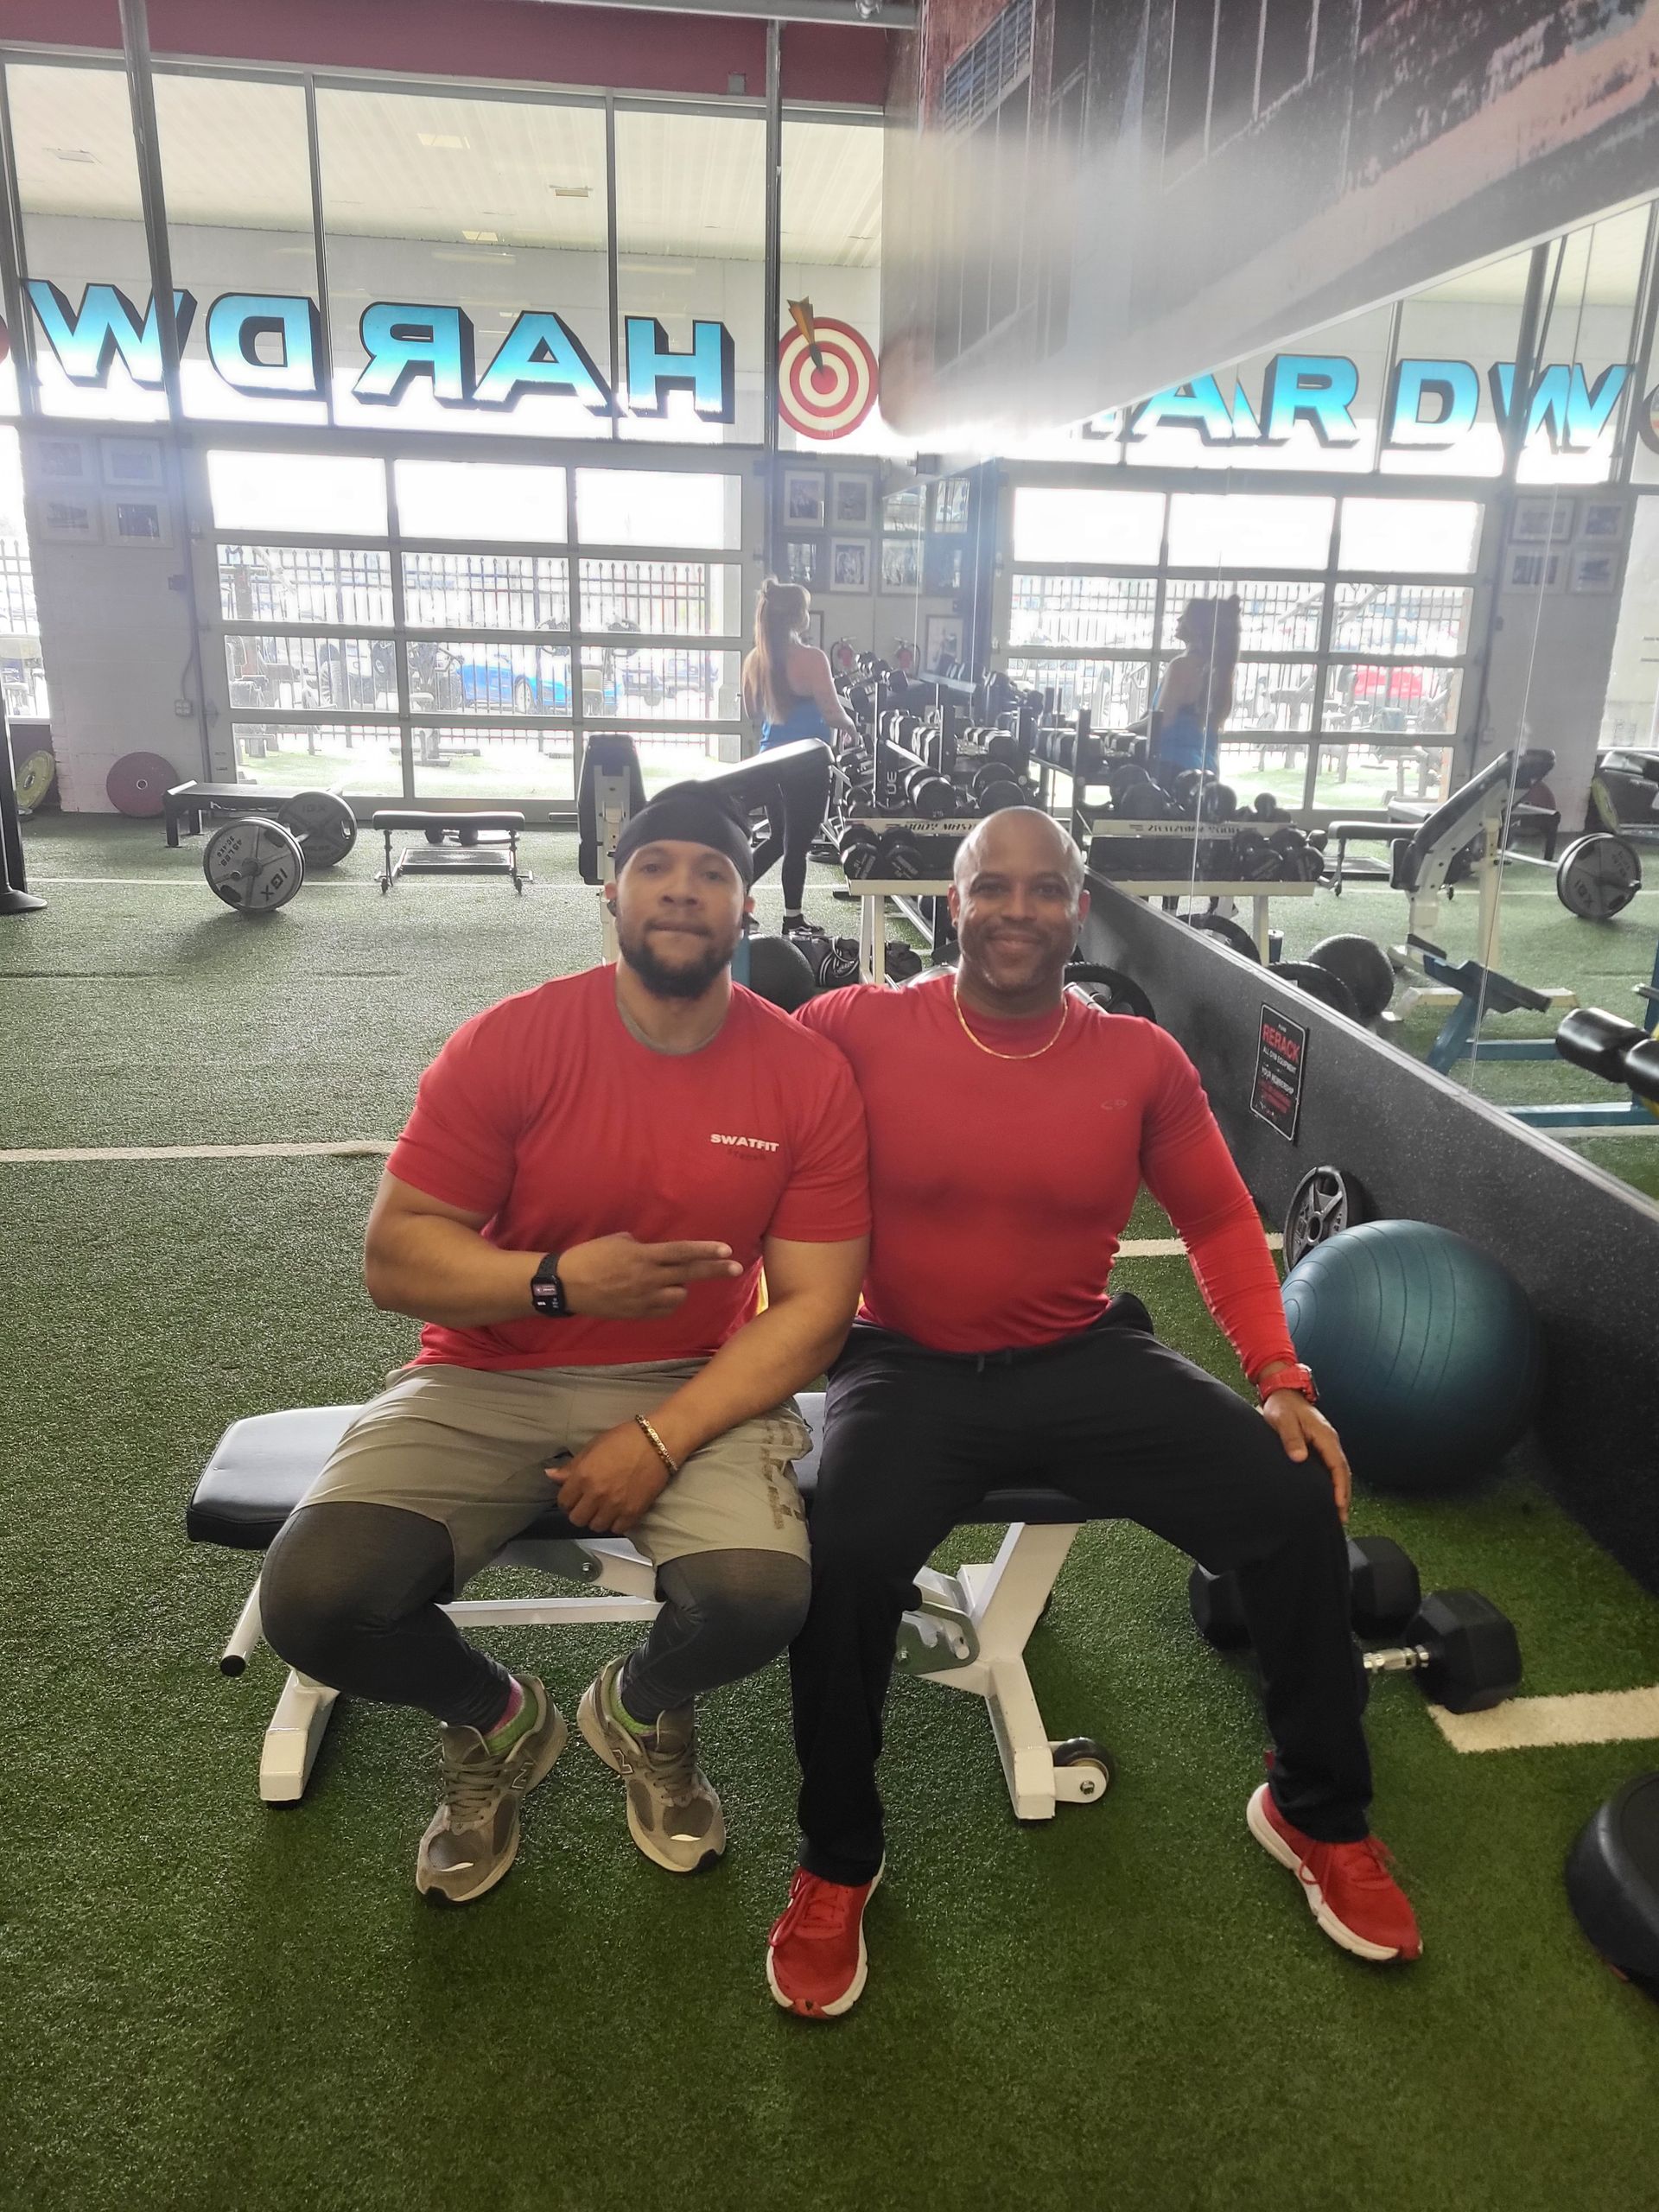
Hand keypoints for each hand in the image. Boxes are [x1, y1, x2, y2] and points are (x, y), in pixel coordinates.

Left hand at [548, 1421, 670, 1534]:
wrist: (659, 1442)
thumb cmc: (625, 1439)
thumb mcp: (594, 1446)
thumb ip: (572, 1466)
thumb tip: (551, 1476)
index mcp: (583, 1476)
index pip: (563, 1501)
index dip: (567, 1500)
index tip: (574, 1496)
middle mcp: (596, 1494)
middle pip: (577, 1519)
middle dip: (579, 1512)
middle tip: (588, 1504)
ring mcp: (615, 1506)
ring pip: (596, 1527)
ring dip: (597, 1519)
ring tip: (603, 1508)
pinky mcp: (633, 1513)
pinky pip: (617, 1529)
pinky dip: (615, 1523)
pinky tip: (618, 1512)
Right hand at [557, 1232, 742, 1319]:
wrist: (566, 1286)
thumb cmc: (589, 1257)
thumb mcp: (617, 1241)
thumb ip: (642, 1247)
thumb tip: (655, 1252)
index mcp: (643, 1257)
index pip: (682, 1253)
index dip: (705, 1251)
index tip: (726, 1250)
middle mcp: (648, 1279)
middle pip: (689, 1274)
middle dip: (716, 1271)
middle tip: (737, 1268)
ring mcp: (644, 1299)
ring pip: (679, 1295)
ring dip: (680, 1287)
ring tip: (669, 1280)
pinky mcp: (637, 1314)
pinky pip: (664, 1309)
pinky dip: (666, 1301)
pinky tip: (657, 1294)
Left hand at [1259, 1390, 1351, 1524]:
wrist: (1282, 1392)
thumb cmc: (1282, 1406)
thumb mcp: (1283, 1420)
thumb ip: (1291, 1437)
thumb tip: (1300, 1458)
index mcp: (1325, 1436)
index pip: (1337, 1466)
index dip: (1339, 1487)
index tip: (1339, 1505)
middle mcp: (1330, 1441)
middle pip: (1342, 1472)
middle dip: (1344, 1495)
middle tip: (1341, 1518)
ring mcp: (1326, 1443)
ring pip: (1337, 1471)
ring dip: (1340, 1491)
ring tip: (1338, 1513)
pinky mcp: (1319, 1446)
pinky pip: (1330, 1467)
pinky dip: (1332, 1482)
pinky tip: (1327, 1494)